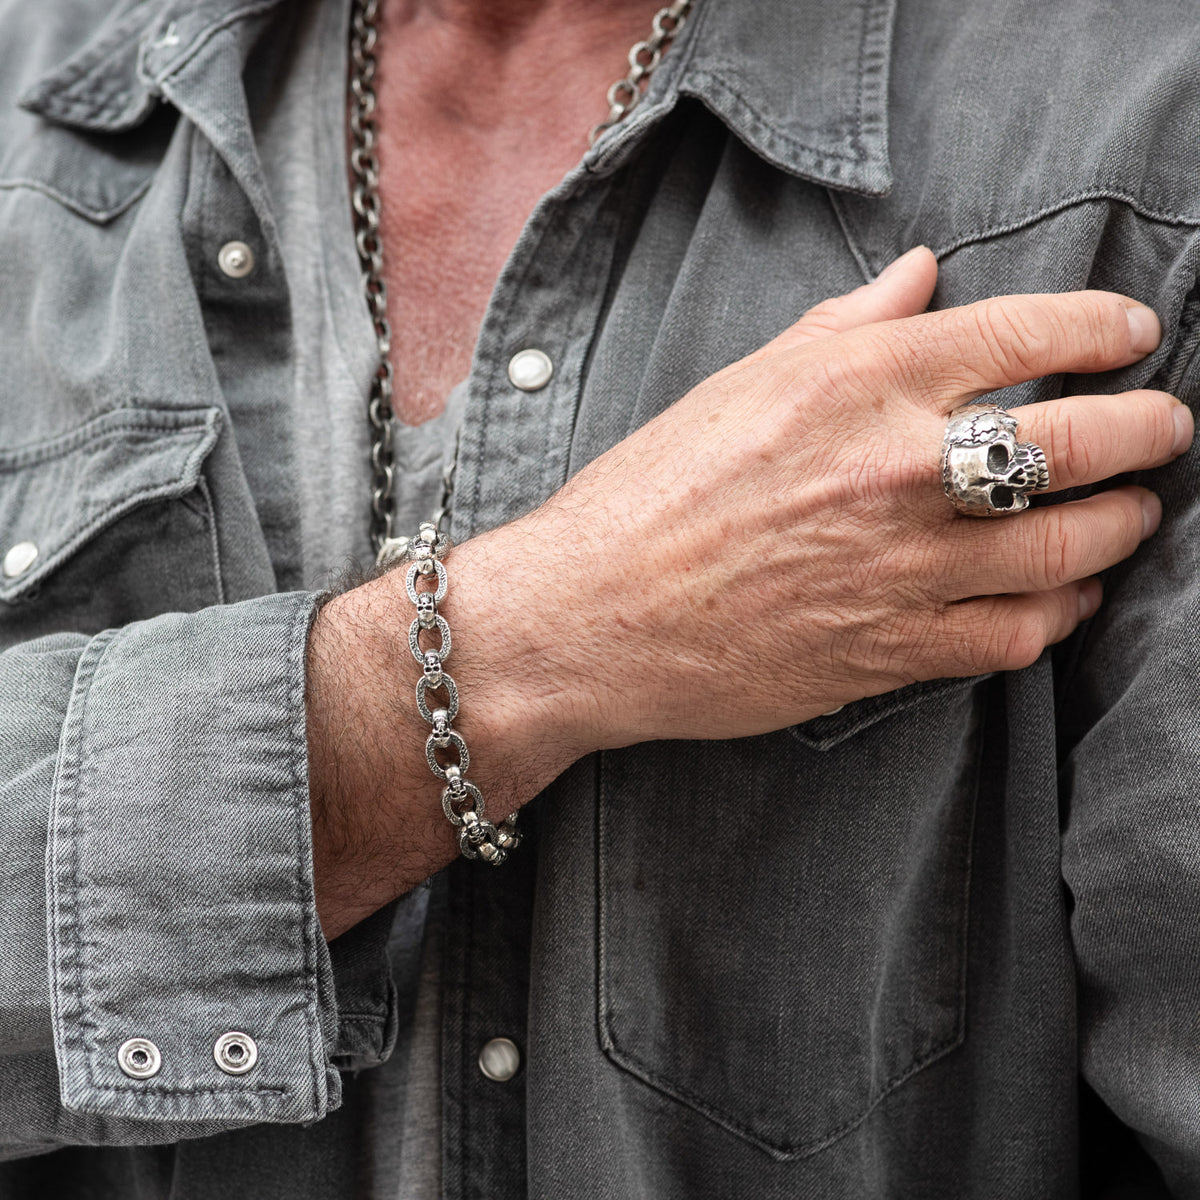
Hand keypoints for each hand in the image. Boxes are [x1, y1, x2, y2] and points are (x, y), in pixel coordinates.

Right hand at [307, 247, 1190, 933]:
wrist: (590, 619)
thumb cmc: (648, 497)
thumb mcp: (736, 384)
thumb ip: (842, 326)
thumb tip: (919, 276)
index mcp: (855, 385)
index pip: (1027, 333)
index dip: (1103, 329)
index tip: (1129, 336)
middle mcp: (896, 471)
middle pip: (1082, 443)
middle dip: (1148, 429)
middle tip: (1162, 428)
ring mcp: (901, 570)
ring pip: (1069, 547)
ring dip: (1121, 526)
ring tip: (1127, 515)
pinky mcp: (890, 652)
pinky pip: (1016, 636)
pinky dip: (1059, 615)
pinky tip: (1063, 598)